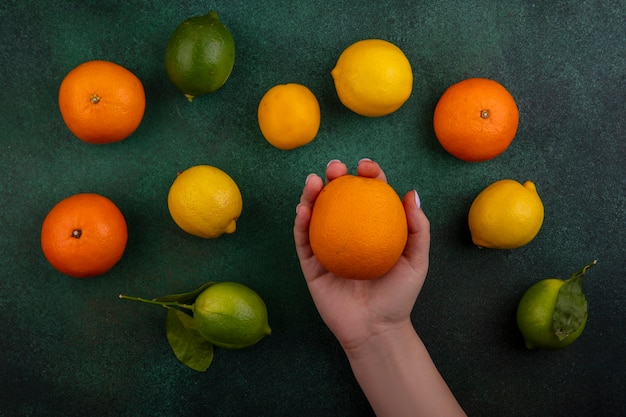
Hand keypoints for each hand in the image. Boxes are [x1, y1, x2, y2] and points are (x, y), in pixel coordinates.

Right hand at [294, 159, 430, 351]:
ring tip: (313, 180)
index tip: (367, 168)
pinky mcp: (311, 264)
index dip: (368, 177)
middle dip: (336, 178)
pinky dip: (301, 222)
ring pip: (317, 214)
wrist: (376, 329)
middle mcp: (349, 234)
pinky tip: (303, 209)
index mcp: (373, 229)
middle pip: (340, 199)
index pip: (369, 196)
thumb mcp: (416, 261)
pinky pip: (303, 240)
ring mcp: (328, 247)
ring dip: (312, 193)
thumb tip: (411, 193)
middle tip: (335, 168)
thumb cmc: (398, 296)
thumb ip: (417, 228)